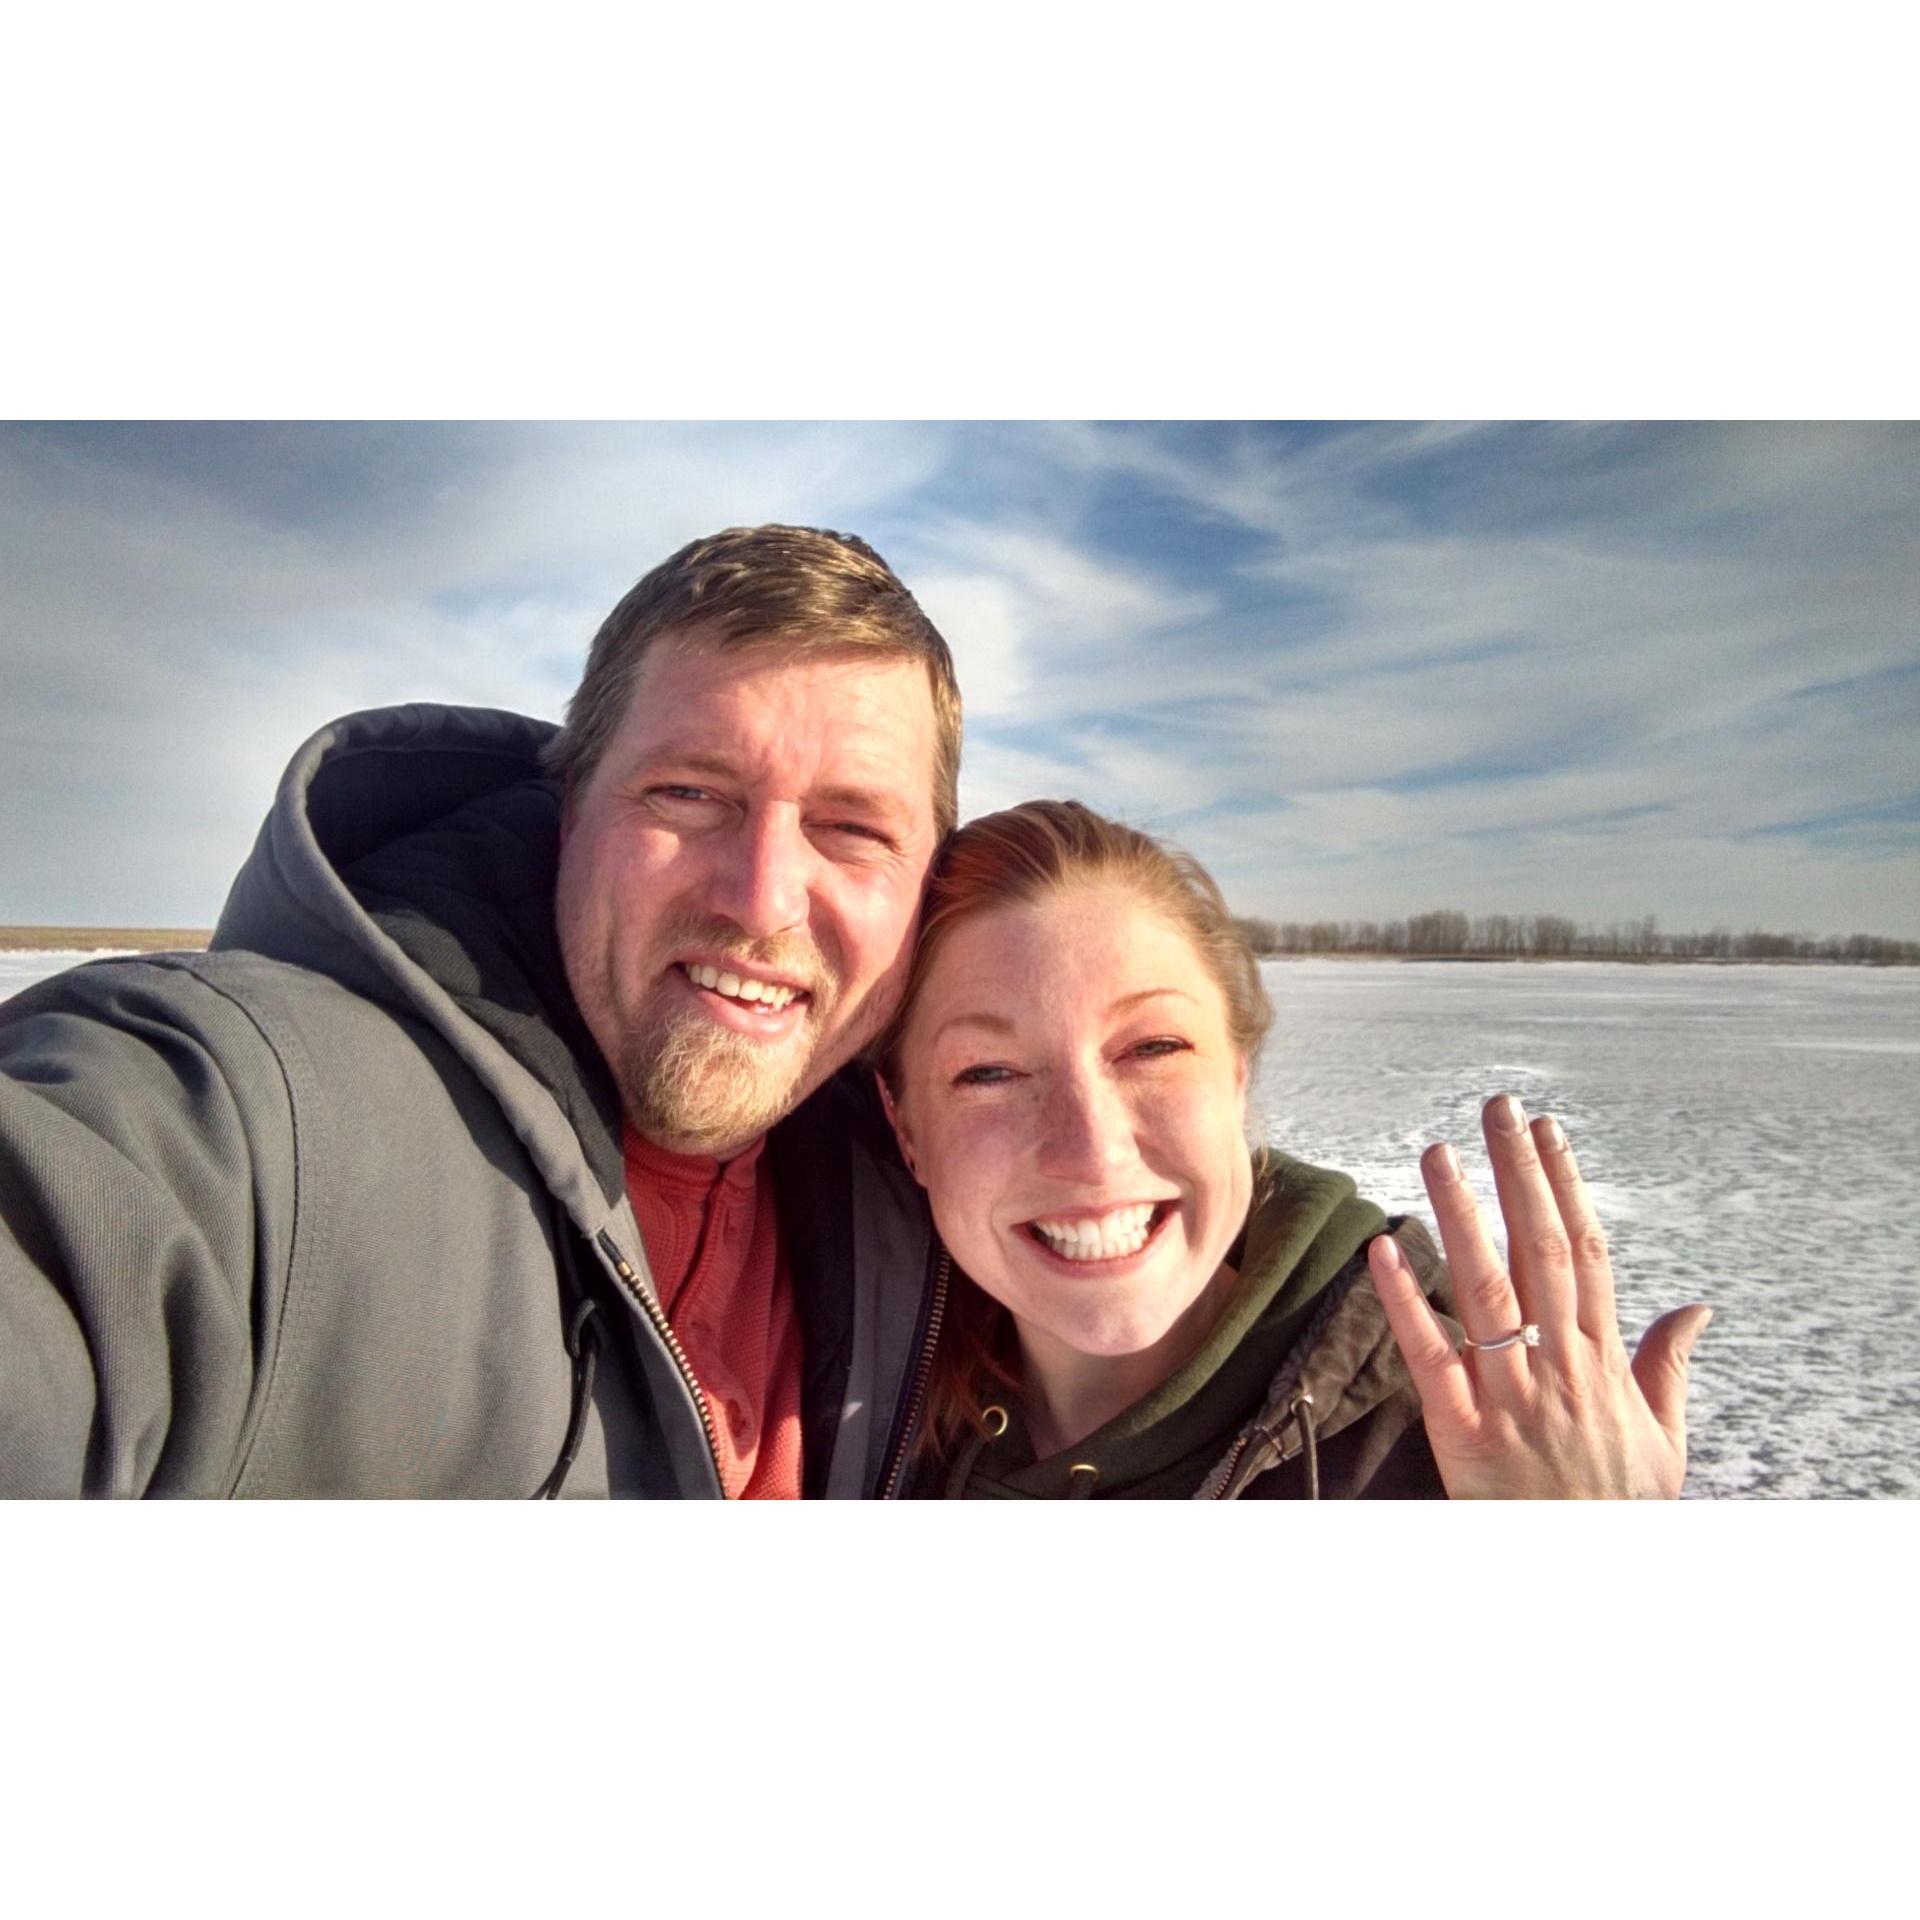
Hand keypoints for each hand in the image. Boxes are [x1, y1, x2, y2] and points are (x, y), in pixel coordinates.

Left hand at [1366, 1093, 1710, 1499]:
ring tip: (1438, 1152)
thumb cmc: (1617, 1509)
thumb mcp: (1662, 1441)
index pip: (1586, 1254)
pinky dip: (1405, 1300)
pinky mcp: (1462, 1431)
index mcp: (1604, 1364)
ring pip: (1486, 1289)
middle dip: (1517, 1174)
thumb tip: (1695, 1307)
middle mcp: (1560, 1369)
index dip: (1566, 1188)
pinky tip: (1384, 1248)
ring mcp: (1511, 1397)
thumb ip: (1667, 1367)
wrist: (1584, 1577)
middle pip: (1541, 1251)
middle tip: (1496, 1107)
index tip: (1548, 1132)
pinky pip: (1430, 1355)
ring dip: (1461, 1214)